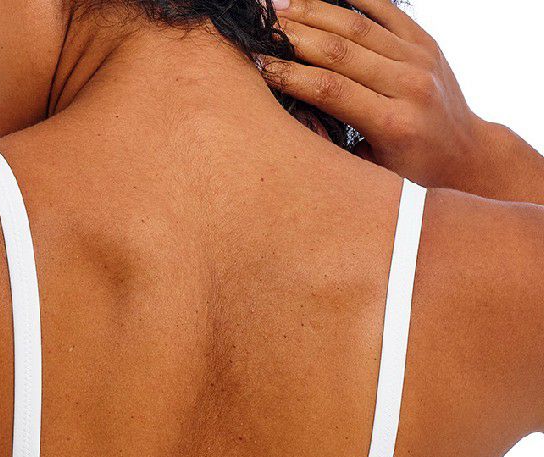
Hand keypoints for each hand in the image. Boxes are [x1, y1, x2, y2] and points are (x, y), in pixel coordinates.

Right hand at [267, 0, 497, 189]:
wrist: (465, 154)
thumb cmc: (412, 173)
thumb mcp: (371, 173)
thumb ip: (335, 147)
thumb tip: (294, 117)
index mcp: (392, 124)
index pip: (329, 90)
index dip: (289, 74)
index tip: (257, 64)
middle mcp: (408, 85)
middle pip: (340, 51)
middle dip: (294, 35)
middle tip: (260, 25)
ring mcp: (419, 58)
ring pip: (358, 25)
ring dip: (315, 11)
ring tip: (279, 5)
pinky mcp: (425, 42)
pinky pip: (386, 9)